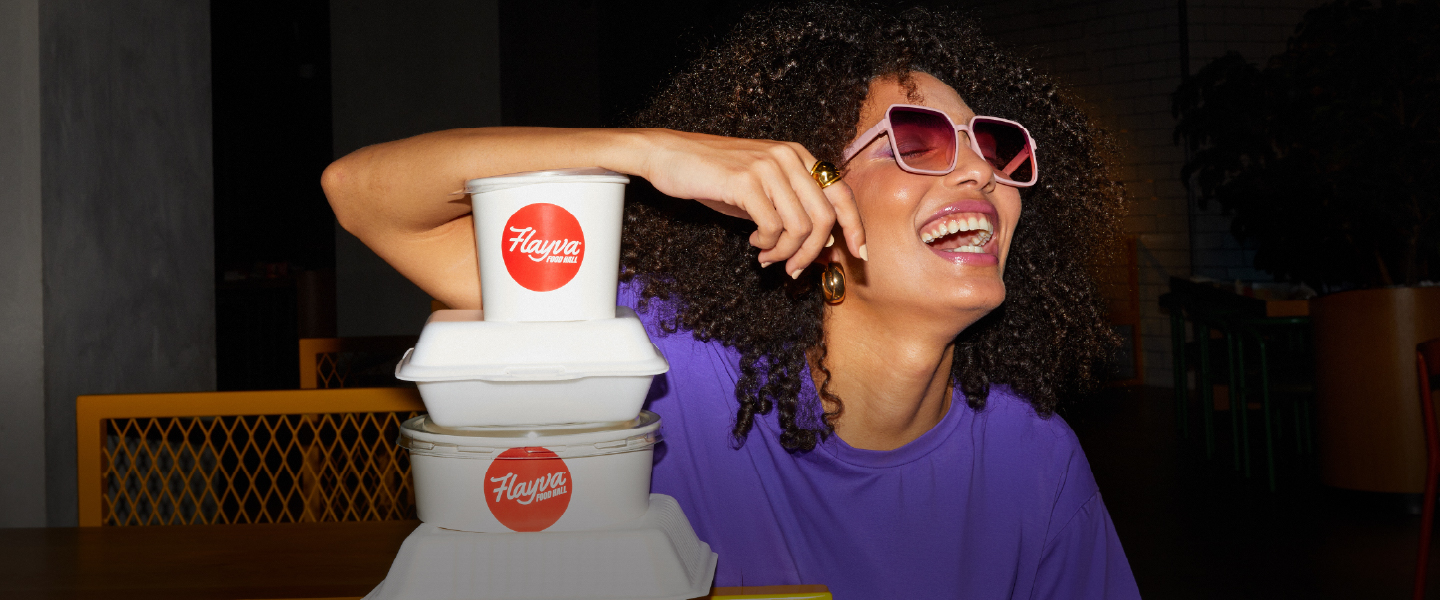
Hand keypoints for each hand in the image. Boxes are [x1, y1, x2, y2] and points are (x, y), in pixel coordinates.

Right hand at [635, 129, 866, 276]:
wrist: (671, 155)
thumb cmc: (715, 175)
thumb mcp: (762, 189)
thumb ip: (792, 209)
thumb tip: (823, 244)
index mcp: (798, 156)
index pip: (841, 193)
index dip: (855, 226)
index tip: (858, 254)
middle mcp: (789, 157)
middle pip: (825, 217)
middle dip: (812, 253)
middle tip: (794, 269)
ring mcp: (768, 168)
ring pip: (800, 226)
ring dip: (786, 252)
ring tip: (768, 256)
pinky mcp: (745, 181)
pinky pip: (772, 227)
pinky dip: (767, 244)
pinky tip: (754, 243)